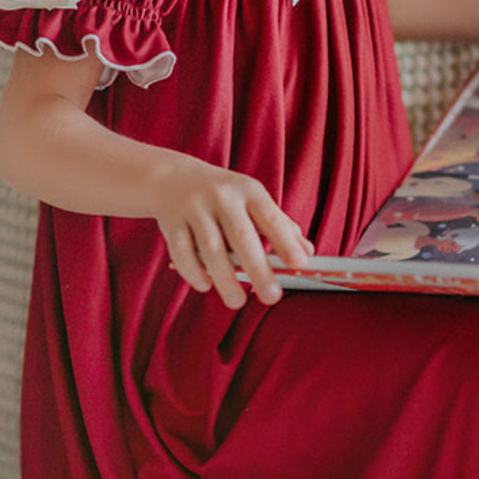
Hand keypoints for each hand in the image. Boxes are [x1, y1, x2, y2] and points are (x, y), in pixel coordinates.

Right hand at [155, 159, 312, 308]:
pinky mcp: (172, 222)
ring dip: (224, 278)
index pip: (271, 218)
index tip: (299, 263)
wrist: (172, 177)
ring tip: (237, 302)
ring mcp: (194, 209)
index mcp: (248, 191)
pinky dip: (193, 272)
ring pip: (211, 248)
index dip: (285, 241)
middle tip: (271, 297)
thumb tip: (307, 253)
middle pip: (241, 237)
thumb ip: (279, 225)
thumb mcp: (252, 200)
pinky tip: (205, 285)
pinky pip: (182, 252)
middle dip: (258, 269)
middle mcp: (222, 197)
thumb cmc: (223, 195)